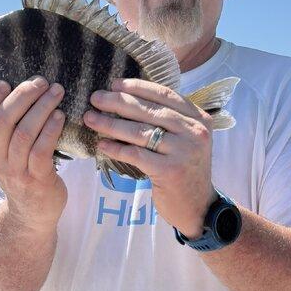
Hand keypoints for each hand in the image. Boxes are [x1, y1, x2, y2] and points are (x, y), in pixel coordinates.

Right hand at [0, 76, 67, 230]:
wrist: (32, 214)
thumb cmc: (22, 172)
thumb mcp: (4, 153)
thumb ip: (6, 128)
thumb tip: (21, 88)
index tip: (4, 83)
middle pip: (2, 121)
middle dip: (22, 96)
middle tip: (41, 81)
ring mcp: (16, 171)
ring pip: (24, 133)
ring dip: (41, 108)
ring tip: (56, 92)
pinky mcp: (37, 180)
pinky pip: (42, 150)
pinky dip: (51, 129)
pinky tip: (60, 116)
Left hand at [83, 77, 215, 237]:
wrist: (198, 207)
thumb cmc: (185, 170)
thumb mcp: (186, 140)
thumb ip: (169, 121)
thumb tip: (129, 99)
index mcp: (199, 118)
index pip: (165, 95)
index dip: (137, 87)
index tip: (114, 84)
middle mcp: (195, 132)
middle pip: (149, 110)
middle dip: (118, 102)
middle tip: (95, 98)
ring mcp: (184, 151)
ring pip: (140, 132)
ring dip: (111, 124)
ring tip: (91, 119)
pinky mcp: (171, 171)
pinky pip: (136, 155)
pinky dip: (116, 148)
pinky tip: (101, 144)